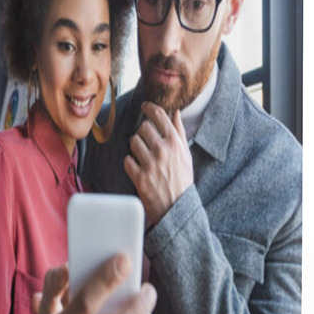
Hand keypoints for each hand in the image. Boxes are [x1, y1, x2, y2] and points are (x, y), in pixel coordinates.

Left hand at [124, 101, 193, 224]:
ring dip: (136, 147)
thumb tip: (175, 112)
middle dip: (143, 132)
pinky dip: (131, 163)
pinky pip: (127, 160)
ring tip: (143, 156)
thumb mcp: (186, 154)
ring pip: (133, 141)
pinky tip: (139, 168)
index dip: (149, 107)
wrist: (177, 207)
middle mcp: (162, 150)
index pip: (158, 115)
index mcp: (175, 142)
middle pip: (143, 127)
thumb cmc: (182, 179)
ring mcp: (150, 163)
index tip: (145, 106)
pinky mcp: (139, 177)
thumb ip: (179, 131)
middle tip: (147, 141)